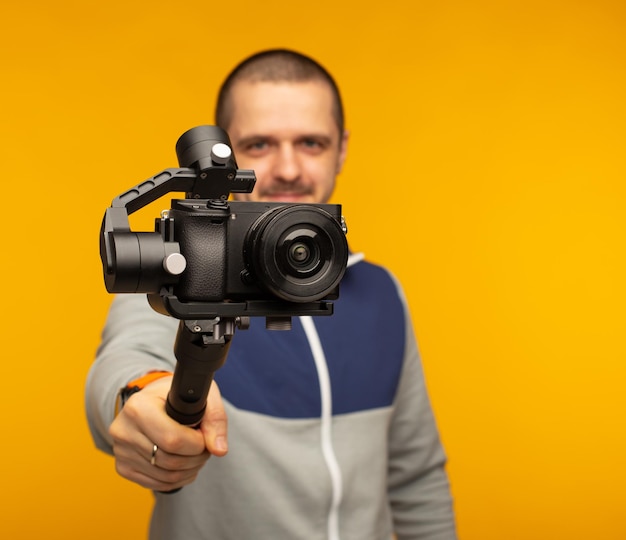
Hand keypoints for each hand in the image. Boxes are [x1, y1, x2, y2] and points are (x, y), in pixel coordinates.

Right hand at [108, 376, 227, 490]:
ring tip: (196, 454)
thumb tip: (219, 450)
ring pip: (166, 476)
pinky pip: (157, 484)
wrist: (154, 399)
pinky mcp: (123, 467)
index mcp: (138, 407)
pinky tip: (185, 464)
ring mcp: (121, 451)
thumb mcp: (201, 394)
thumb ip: (215, 419)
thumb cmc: (179, 395)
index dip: (197, 444)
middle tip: (205, 446)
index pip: (173, 440)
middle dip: (196, 458)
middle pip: (170, 461)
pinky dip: (178, 479)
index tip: (205, 435)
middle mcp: (123, 430)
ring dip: (190, 470)